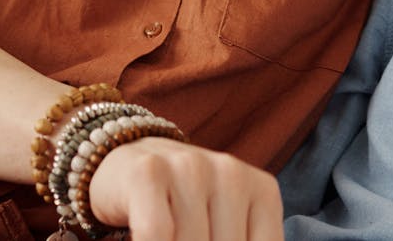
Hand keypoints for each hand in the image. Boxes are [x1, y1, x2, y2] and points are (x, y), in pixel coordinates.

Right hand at [89, 137, 284, 240]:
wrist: (130, 160)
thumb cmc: (184, 208)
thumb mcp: (224, 227)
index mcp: (263, 191)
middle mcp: (232, 173)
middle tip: (187, 237)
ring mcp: (190, 167)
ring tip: (171, 235)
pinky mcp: (148, 172)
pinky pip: (155, 233)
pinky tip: (139, 239)